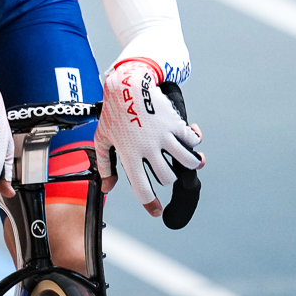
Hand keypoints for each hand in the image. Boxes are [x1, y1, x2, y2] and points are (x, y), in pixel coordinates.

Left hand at [95, 60, 202, 216]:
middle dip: (168, 178)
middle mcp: (148, 149)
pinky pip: (192, 142)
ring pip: (186, 163)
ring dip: (189, 164)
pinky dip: (193, 143)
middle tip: (165, 171)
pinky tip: (188, 140)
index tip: (156, 211)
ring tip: (187, 161)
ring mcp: (164, 137)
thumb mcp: (102, 139)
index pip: (142, 189)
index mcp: (130, 156)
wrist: (128, 84)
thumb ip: (105, 166)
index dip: (150, 204)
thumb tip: (107, 188)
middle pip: (167, 178)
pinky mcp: (175, 124)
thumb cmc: (113, 112)